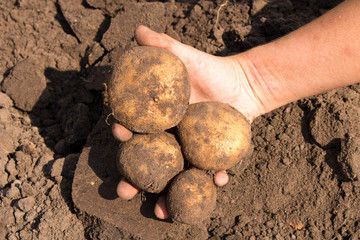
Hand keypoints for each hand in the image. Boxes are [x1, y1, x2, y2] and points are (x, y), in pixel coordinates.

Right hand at [114, 25, 264, 218]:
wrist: (243, 83)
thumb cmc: (211, 69)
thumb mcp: (186, 57)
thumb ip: (164, 47)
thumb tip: (138, 31)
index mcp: (159, 118)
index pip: (135, 128)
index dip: (124, 131)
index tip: (120, 133)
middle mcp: (170, 137)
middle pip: (148, 160)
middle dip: (134, 177)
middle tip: (124, 192)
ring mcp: (191, 149)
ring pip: (175, 174)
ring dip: (166, 194)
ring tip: (161, 212)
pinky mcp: (212, 155)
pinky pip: (210, 170)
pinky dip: (213, 178)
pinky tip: (216, 183)